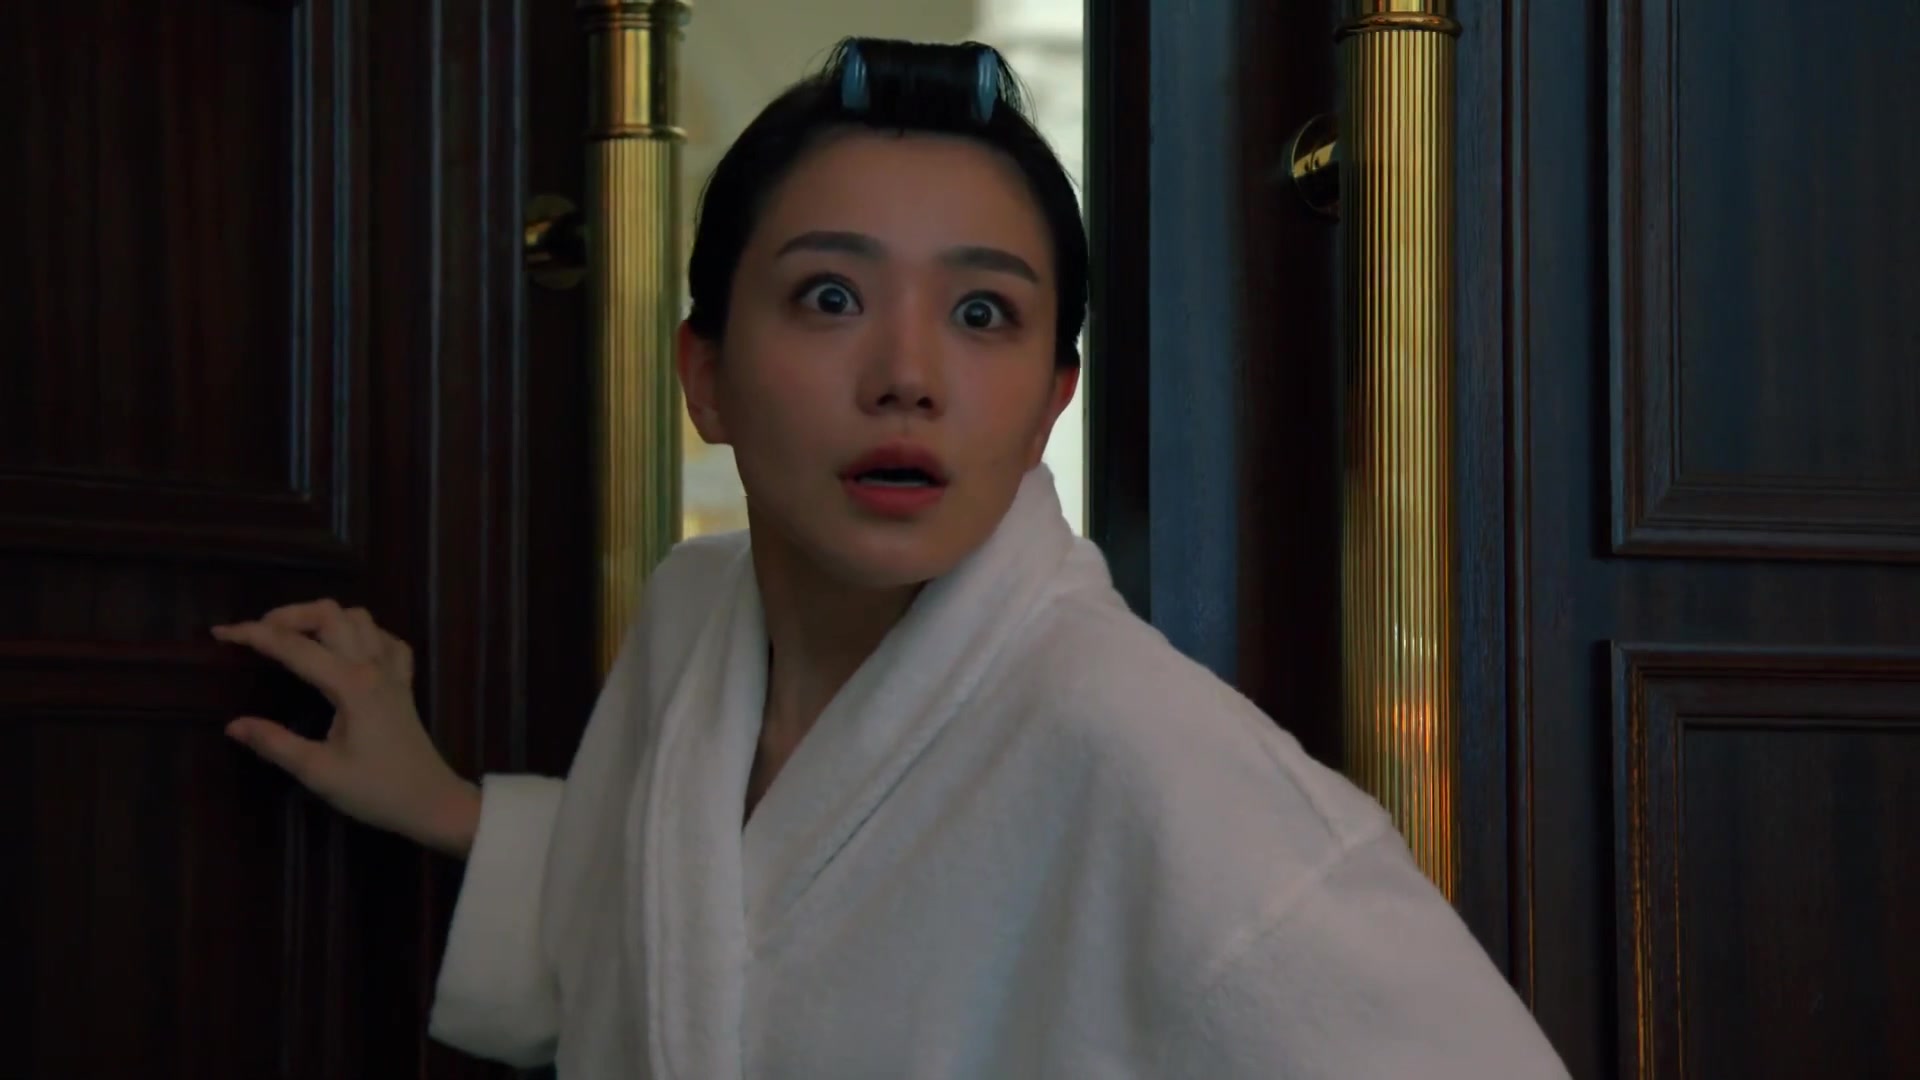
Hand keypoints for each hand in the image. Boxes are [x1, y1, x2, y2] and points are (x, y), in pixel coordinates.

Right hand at [212, 599, 480, 858]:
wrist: (431, 802)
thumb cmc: (376, 790)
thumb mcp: (318, 772)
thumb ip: (275, 744)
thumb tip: (233, 725)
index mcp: (351, 685)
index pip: (295, 647)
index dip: (254, 635)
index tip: (220, 633)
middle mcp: (374, 666)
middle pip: (331, 614)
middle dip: (289, 615)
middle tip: (257, 634)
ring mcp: (393, 671)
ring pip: (360, 618)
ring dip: (323, 618)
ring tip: (293, 637)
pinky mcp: (404, 683)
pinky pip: (385, 639)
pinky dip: (361, 633)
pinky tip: (344, 649)